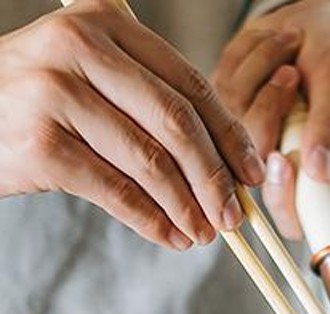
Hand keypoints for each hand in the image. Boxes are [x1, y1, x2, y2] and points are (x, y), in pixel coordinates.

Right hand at [0, 0, 264, 249]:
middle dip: (215, 179)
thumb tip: (227, 168)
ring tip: (207, 235)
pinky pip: (117, 191)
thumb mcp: (94, 78)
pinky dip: (152, 221)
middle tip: (234, 217)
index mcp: (105, 25)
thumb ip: (151, 103)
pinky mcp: (41, 144)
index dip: (230, 136)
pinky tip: (172, 238)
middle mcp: (79, 48)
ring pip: (150, 162)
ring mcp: (55, 94)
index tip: (253, 175)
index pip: (190, 84)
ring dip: (187, 208)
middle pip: (176, 124)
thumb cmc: (42, 103)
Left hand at [213, 0, 329, 238]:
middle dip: (269, 114)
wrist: (307, 25)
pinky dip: (248, 63)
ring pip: (236, 121)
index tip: (282, 161)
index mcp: (317, 177)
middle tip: (292, 76)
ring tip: (289, 58)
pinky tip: (271, 54)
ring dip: (264, 76)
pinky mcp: (225, 111)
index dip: (283, 197)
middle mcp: (281, 166)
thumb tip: (320, 171)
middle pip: (254, 168)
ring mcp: (248, 140)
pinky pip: (223, 90)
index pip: (293, 217)